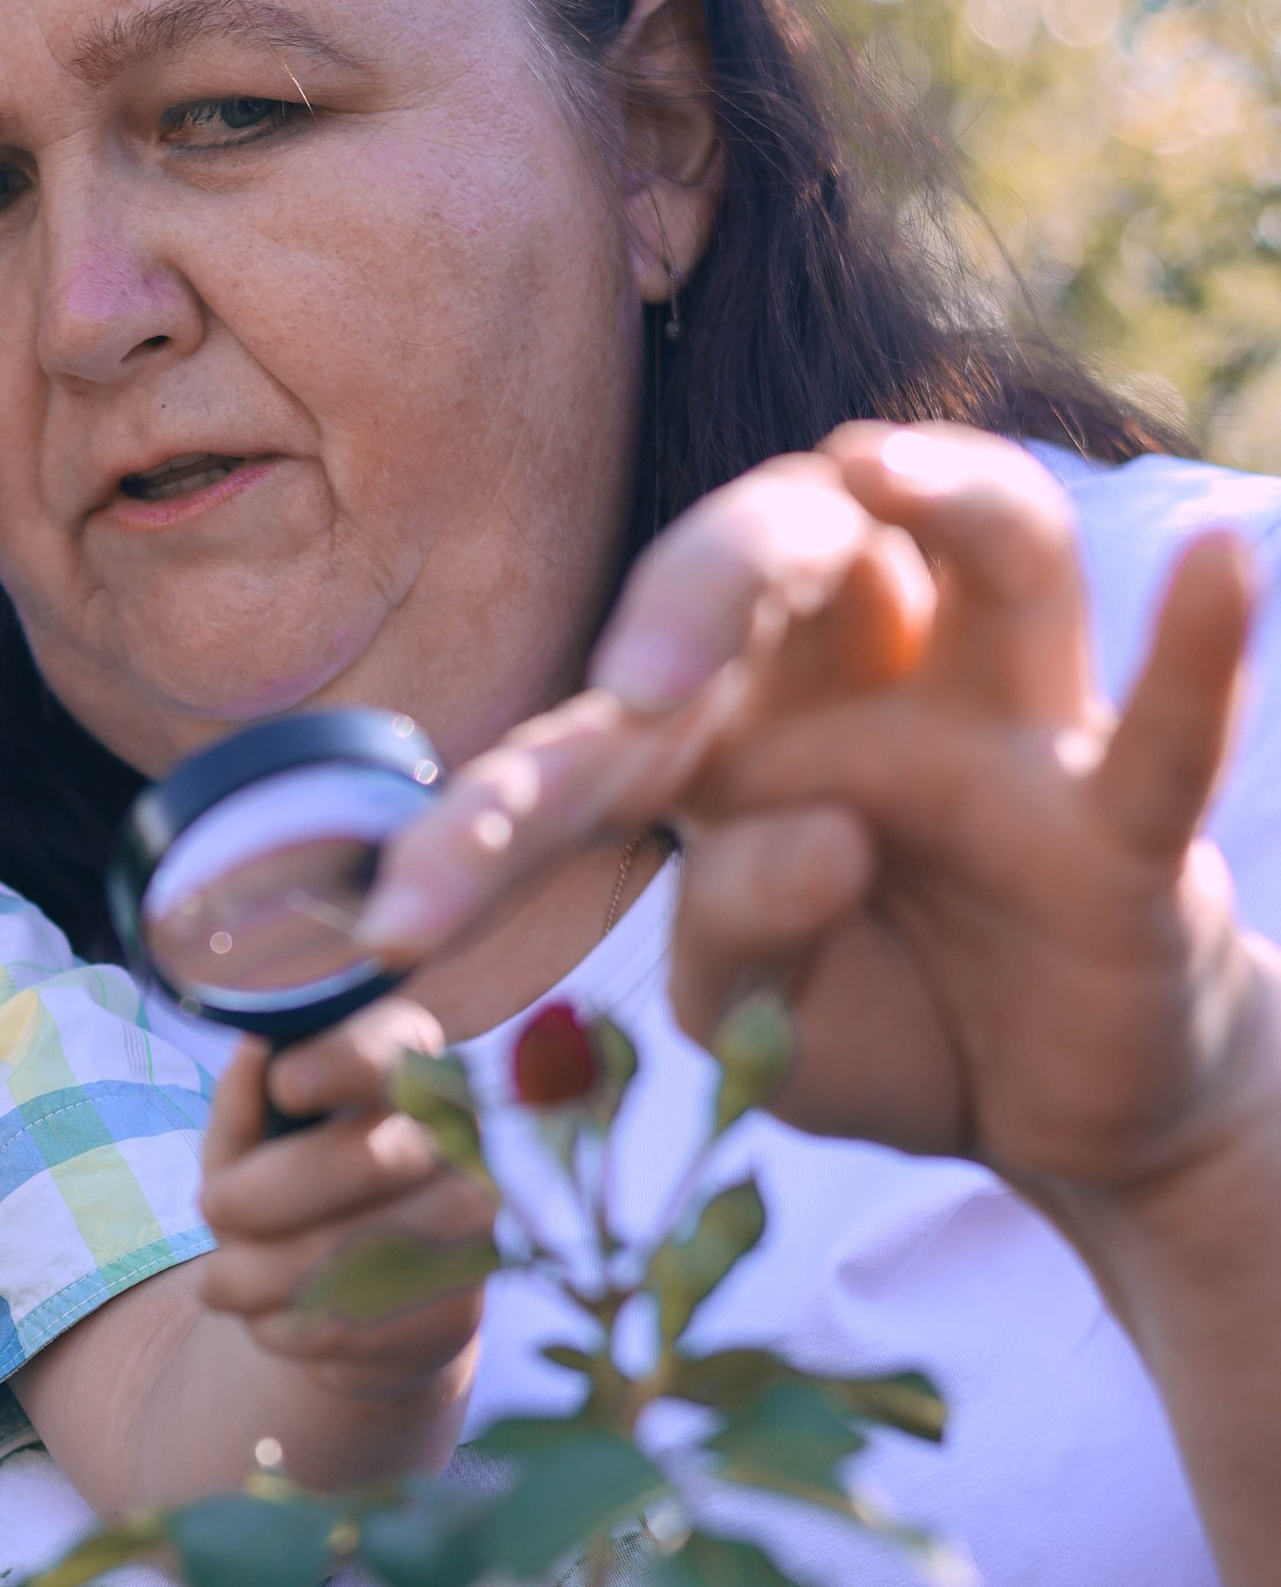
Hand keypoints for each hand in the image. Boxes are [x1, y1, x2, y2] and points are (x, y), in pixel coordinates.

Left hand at [195, 994, 494, 1393]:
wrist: (361, 1304)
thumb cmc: (295, 1199)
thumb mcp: (251, 1149)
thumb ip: (242, 1104)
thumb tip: (251, 1054)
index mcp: (415, 1073)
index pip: (400, 1046)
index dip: (345, 1060)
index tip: (286, 1083)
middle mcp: (464, 1142)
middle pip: (370, 1159)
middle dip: (265, 1193)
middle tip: (212, 1208)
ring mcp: (473, 1229)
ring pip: (353, 1256)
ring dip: (257, 1276)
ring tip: (219, 1282)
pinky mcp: (460, 1310)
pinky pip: (354, 1325)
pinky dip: (287, 1327)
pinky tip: (275, 1316)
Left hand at [358, 426, 1276, 1210]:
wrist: (1050, 1119)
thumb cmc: (882, 1022)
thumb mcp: (754, 1021)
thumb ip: (738, 937)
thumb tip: (808, 827)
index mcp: (733, 742)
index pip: (592, 743)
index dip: (484, 828)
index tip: (390, 927)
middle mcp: (866, 697)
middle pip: (786, 549)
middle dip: (698, 579)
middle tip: (633, 681)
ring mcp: (1005, 739)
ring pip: (992, 548)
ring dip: (939, 495)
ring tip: (878, 467)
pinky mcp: (1117, 826)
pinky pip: (1162, 726)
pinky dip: (1197, 647)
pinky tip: (1221, 560)